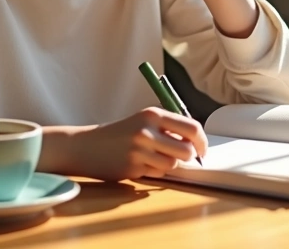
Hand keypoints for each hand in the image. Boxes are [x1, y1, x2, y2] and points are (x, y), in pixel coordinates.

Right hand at [73, 107, 207, 180]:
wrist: (86, 146)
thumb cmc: (120, 134)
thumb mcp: (143, 122)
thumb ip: (168, 128)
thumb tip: (196, 142)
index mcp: (153, 114)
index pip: (192, 127)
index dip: (202, 141)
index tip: (202, 150)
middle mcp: (147, 130)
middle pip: (186, 150)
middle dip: (187, 157)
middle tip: (179, 157)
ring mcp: (139, 150)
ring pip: (173, 164)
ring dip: (168, 165)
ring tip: (152, 158)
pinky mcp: (133, 167)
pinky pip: (157, 174)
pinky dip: (154, 172)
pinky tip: (140, 164)